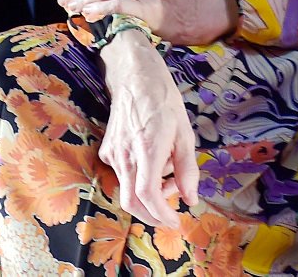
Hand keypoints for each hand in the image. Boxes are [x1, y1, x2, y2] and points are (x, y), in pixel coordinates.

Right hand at [98, 33, 197, 230]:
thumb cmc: (163, 100)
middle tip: (171, 213)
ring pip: (127, 190)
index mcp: (148, 148)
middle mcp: (126, 154)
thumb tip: (190, 199)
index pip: (148, 194)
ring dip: (148, 196)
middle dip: (151, 216)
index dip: (162, 215)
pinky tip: (152, 165)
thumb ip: (188, 169)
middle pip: (132, 202)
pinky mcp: (107, 149)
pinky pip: (122, 175)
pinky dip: (138, 181)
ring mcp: (113, 152)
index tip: (175, 222)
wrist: (134, 76)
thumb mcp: (185, 133)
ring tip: (168, 177)